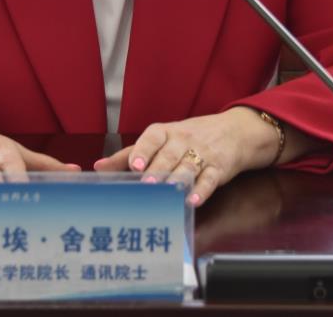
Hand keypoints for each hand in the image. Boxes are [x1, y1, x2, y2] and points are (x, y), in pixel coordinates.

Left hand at [92, 107, 279, 206]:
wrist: (234, 132)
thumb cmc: (189, 138)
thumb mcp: (161, 140)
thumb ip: (129, 154)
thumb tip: (98, 167)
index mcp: (166, 132)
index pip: (153, 137)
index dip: (144, 150)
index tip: (134, 165)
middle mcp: (184, 141)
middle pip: (169, 155)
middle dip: (158, 169)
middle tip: (146, 184)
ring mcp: (202, 154)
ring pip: (188, 167)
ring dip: (177, 180)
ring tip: (166, 193)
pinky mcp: (219, 168)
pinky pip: (210, 179)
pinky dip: (201, 190)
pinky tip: (192, 201)